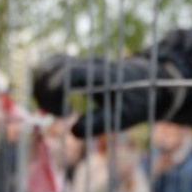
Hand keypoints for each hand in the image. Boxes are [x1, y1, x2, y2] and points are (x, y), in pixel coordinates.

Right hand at [32, 53, 171, 130]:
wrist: (148, 80)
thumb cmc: (135, 102)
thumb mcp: (122, 117)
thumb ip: (98, 123)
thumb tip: (72, 131)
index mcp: (101, 75)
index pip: (67, 73)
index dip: (54, 92)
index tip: (64, 113)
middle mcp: (89, 63)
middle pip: (51, 67)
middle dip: (46, 93)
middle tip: (60, 114)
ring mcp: (82, 60)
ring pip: (49, 64)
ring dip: (43, 87)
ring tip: (57, 108)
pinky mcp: (76, 62)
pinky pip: (52, 64)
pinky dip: (46, 81)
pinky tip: (56, 99)